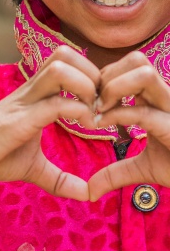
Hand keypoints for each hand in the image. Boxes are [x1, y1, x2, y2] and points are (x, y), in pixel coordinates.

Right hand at [0, 45, 98, 200]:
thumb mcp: (31, 167)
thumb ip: (58, 178)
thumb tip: (87, 195)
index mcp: (35, 94)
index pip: (67, 60)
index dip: (92, 74)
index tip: (101, 104)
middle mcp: (31, 90)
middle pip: (65, 53)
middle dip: (93, 74)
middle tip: (101, 104)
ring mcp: (24, 102)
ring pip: (61, 68)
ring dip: (86, 86)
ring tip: (92, 112)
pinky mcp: (18, 120)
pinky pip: (54, 103)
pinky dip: (77, 111)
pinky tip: (84, 127)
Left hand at [89, 52, 169, 200]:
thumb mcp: (143, 169)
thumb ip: (115, 173)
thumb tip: (90, 190)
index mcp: (158, 99)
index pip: (130, 65)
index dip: (104, 76)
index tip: (89, 101)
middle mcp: (167, 97)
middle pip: (136, 59)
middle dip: (107, 76)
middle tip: (92, 102)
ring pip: (143, 72)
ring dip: (113, 87)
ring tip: (100, 110)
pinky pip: (144, 111)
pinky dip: (118, 115)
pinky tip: (103, 125)